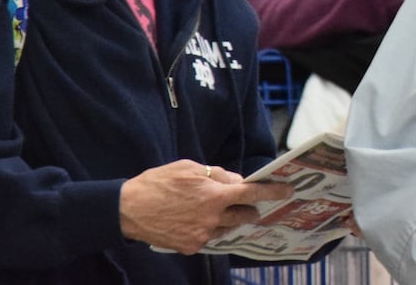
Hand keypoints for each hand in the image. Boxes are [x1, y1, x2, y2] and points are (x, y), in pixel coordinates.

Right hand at [119, 159, 292, 253]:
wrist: (127, 210)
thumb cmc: (158, 183)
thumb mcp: (189, 168)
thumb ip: (217, 175)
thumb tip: (236, 181)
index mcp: (214, 195)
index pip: (252, 194)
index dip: (273, 192)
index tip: (288, 191)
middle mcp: (212, 218)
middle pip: (244, 215)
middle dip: (249, 208)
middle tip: (245, 202)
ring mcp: (202, 235)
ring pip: (229, 228)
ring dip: (230, 219)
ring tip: (216, 209)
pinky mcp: (190, 247)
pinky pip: (212, 238)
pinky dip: (212, 229)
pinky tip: (200, 220)